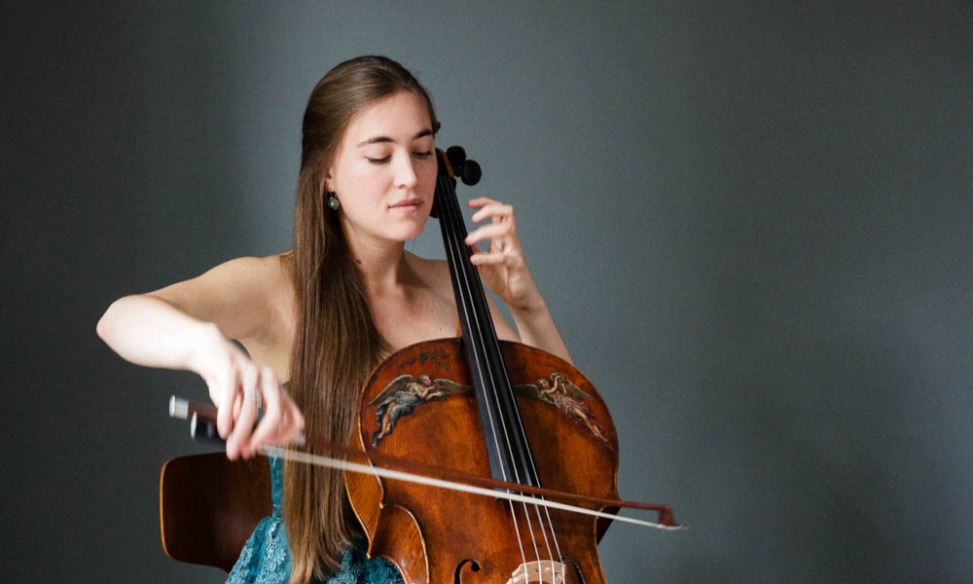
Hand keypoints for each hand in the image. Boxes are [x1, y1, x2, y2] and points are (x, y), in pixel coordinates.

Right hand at [191, 324, 303, 458]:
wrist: (208, 351)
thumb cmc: (227, 379)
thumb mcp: (243, 401)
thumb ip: (249, 421)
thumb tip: (248, 447)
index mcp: (277, 390)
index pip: (294, 418)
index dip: (284, 437)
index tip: (268, 448)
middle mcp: (269, 380)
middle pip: (276, 415)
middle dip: (261, 438)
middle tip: (247, 452)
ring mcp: (252, 374)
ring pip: (250, 410)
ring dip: (240, 433)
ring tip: (231, 446)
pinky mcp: (231, 370)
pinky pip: (230, 399)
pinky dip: (226, 419)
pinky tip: (223, 430)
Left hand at [464, 197, 541, 311]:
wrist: (519, 296)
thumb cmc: (504, 278)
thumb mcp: (484, 262)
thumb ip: (475, 250)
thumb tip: (463, 241)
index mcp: (503, 237)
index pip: (499, 211)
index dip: (486, 203)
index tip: (470, 203)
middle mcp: (510, 240)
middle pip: (507, 212)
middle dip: (489, 209)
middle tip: (473, 217)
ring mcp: (514, 251)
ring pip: (505, 230)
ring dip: (484, 231)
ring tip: (469, 240)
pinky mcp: (516, 265)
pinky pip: (503, 257)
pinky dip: (486, 257)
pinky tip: (474, 260)